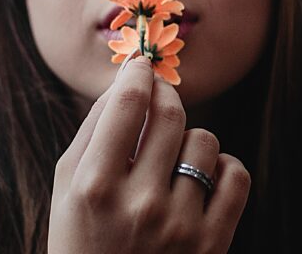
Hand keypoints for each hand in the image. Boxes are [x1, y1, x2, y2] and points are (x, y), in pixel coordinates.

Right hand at [49, 52, 250, 253]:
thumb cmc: (81, 240)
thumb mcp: (65, 187)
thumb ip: (92, 130)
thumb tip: (125, 80)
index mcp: (94, 187)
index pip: (126, 105)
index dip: (138, 74)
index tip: (142, 65)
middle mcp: (139, 204)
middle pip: (171, 114)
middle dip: (165, 95)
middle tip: (159, 97)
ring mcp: (180, 226)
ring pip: (205, 141)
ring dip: (190, 139)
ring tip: (173, 160)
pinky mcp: (213, 244)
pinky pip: (236, 174)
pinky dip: (223, 166)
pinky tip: (202, 178)